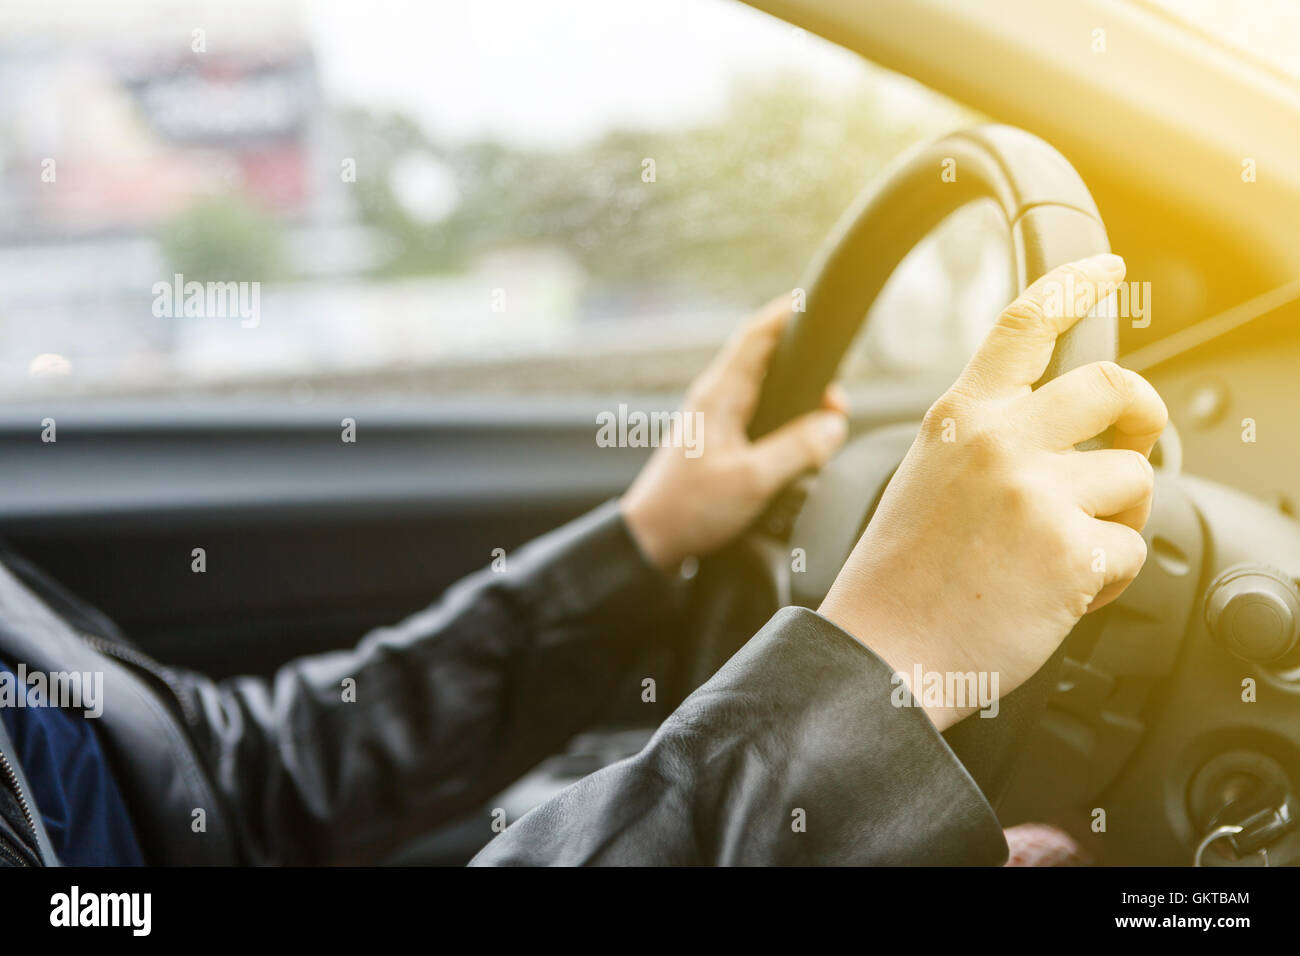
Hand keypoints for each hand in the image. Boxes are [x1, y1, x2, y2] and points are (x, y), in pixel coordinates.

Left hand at [622, 298, 849, 572]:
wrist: (649, 539)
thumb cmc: (690, 509)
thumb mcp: (753, 480)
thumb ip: (798, 449)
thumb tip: (834, 424)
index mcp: (720, 394)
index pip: (756, 335)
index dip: (787, 313)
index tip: (816, 302)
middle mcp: (715, 397)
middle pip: (767, 359)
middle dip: (807, 368)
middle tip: (836, 398)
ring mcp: (714, 418)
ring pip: (766, 390)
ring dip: (798, 400)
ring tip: (824, 423)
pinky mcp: (717, 440)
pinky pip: (759, 416)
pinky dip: (784, 421)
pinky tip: (798, 445)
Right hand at [819, 253, 1166, 731]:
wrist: (881, 649)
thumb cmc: (900, 576)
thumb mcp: (927, 476)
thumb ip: (987, 440)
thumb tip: (1068, 438)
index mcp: (960, 417)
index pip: (1023, 325)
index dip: (1073, 285)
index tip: (1103, 270)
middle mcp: (1001, 441)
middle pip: (1114, 387)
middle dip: (1142, 414)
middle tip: (1137, 440)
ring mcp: (1038, 492)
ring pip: (1134, 478)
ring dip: (1117, 516)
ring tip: (1068, 550)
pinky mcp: (1072, 549)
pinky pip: (1132, 546)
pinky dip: (1109, 575)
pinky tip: (1062, 591)